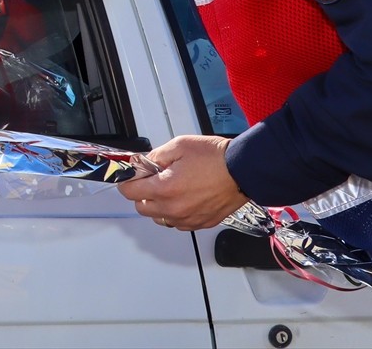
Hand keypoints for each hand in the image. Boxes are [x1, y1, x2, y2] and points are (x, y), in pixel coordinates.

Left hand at [116, 135, 248, 229]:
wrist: (243, 170)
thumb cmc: (215, 158)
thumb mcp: (178, 146)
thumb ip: (154, 157)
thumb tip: (140, 164)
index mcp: (164, 189)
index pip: (130, 191)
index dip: (128, 180)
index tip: (132, 175)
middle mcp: (174, 209)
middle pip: (141, 207)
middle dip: (142, 193)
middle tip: (152, 178)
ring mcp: (187, 219)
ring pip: (158, 218)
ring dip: (157, 205)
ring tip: (170, 188)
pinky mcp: (200, 223)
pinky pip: (177, 223)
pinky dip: (174, 213)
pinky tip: (183, 198)